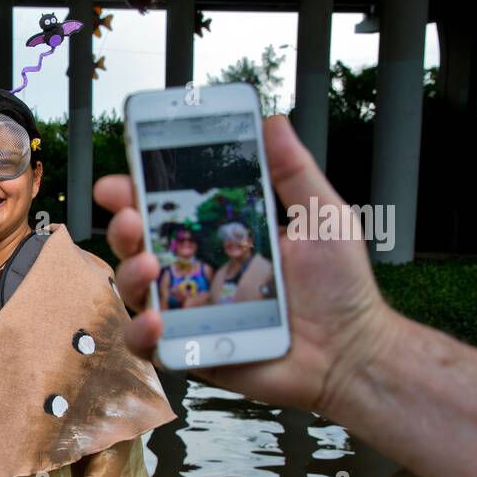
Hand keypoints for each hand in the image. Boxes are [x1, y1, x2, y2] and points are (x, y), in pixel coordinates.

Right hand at [94, 115, 397, 416]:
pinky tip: (158, 320)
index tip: (125, 175)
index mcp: (221, 238)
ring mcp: (189, 312)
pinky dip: (142, 331)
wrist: (352, 353)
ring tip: (151, 264)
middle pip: (140, 245)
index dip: (139, 190)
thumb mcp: (322, 217)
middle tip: (132, 216)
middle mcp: (197, 272)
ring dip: (130, 272)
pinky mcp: (189, 350)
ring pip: (136, 290)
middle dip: (124, 225)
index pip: (169, 208)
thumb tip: (272, 123)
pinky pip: (148, 343)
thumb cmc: (340, 290)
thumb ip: (294, 171)